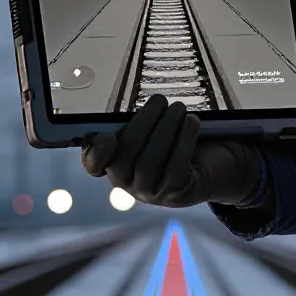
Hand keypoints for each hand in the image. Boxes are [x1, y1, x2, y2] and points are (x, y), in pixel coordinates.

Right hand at [80, 96, 262, 208]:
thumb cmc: (168, 144)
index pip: (93, 163)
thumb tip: (138, 108)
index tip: (107, 137)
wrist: (202, 169)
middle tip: (160, 100)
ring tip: (178, 107)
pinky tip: (191, 122)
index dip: (95, 153)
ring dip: (166, 128)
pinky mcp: (175, 194)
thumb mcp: (148, 133)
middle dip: (144, 122)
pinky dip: (184, 140)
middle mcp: (127, 184)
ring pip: (150, 161)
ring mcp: (150, 193)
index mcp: (112, 164)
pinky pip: (176, 167)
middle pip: (126, 155)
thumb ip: (135, 123)